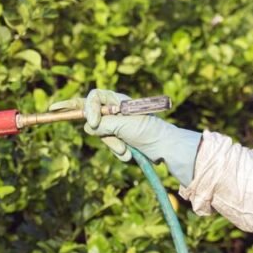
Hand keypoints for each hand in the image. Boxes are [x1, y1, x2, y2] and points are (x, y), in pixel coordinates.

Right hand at [49, 89, 201, 185]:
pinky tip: (129, 154)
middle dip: (102, 132)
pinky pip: (109, 145)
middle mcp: (115, 111)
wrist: (164, 147)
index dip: (88, 108)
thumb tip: (90, 127)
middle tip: (111, 138)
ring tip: (126, 149)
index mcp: (117, 101)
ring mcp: (117, 125)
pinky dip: (117, 151)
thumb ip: (103, 124)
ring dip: (113, 144)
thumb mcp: (122, 125)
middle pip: (94, 118)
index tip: (93, 123)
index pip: (94, 97)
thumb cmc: (147, 130)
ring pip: (101, 135)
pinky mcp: (121, 139)